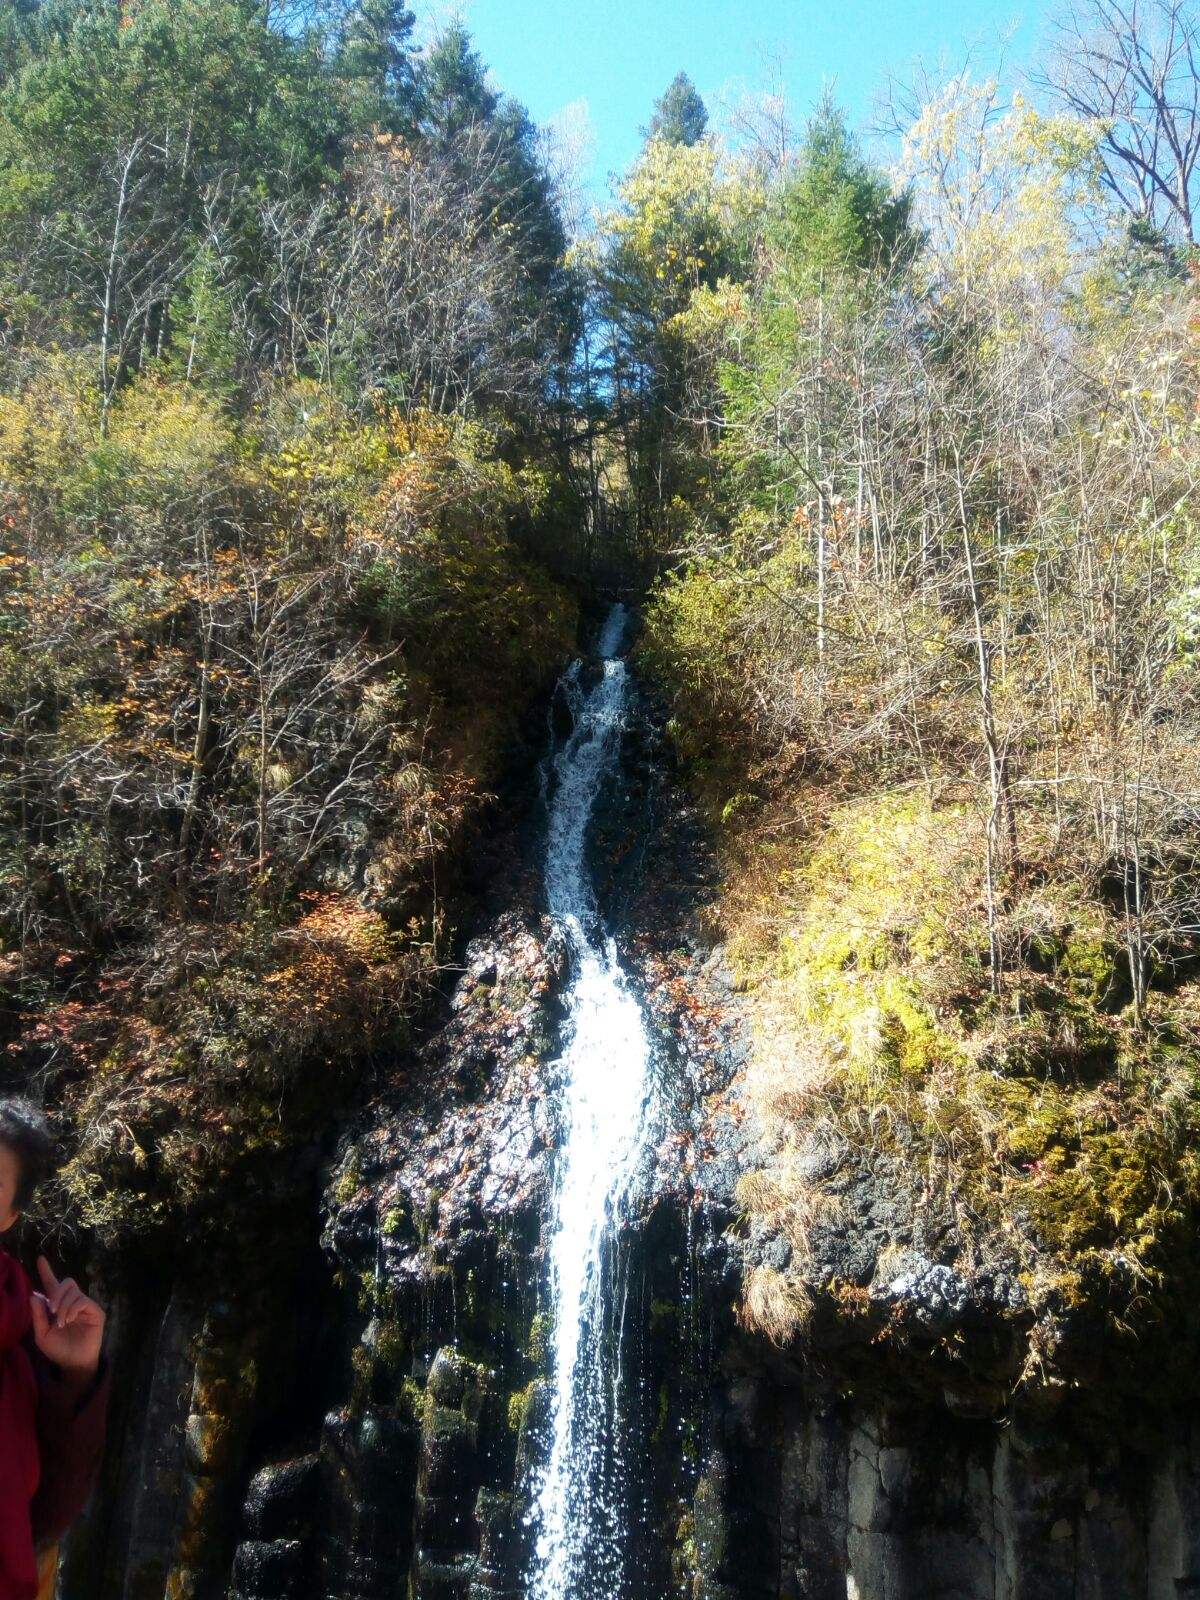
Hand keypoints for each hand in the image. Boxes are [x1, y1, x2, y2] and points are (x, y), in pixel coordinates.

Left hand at [30, 1257, 104, 1381]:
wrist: (73, 1363)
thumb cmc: (59, 1350)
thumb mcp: (42, 1335)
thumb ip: (38, 1316)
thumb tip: (34, 1295)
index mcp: (58, 1306)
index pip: (52, 1285)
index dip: (46, 1271)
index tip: (40, 1258)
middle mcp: (73, 1302)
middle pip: (66, 1282)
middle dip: (57, 1292)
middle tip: (51, 1309)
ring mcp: (85, 1306)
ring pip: (74, 1291)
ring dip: (63, 1305)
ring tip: (61, 1322)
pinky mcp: (95, 1311)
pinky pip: (82, 1300)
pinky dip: (72, 1309)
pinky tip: (69, 1320)